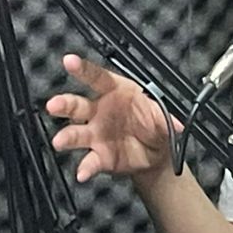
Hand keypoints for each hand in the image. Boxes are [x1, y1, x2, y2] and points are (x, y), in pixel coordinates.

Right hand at [46, 54, 177, 180]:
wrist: (157, 153)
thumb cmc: (154, 124)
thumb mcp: (163, 116)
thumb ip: (167, 118)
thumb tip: (178, 125)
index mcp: (117, 93)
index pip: (99, 78)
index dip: (84, 69)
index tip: (70, 61)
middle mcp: (100, 111)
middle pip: (77, 104)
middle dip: (64, 104)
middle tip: (54, 104)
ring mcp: (96, 134)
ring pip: (76, 133)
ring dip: (67, 137)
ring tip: (61, 141)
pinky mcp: (99, 156)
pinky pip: (89, 161)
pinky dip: (85, 167)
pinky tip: (82, 172)